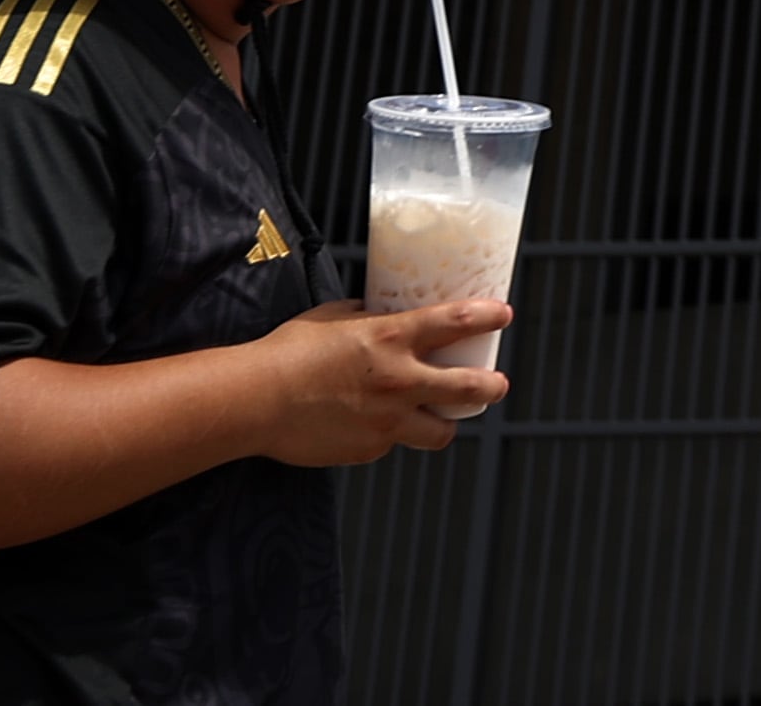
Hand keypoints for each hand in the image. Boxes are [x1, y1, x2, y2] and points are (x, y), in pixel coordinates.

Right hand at [251, 298, 515, 461]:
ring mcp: (387, 421)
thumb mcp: (334, 318)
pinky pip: (393, 443)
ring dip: (445, 423)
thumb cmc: (290, 351)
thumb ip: (366, 317)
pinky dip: (391, 435)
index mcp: (392, 339)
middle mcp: (399, 381)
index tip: (504, 314)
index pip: (457, 322)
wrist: (257, 401)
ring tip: (443, 416)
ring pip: (440, 432)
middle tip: (497, 384)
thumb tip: (378, 310)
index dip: (489, 316)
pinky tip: (372, 425)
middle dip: (493, 386)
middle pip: (470, 389)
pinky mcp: (369, 450)